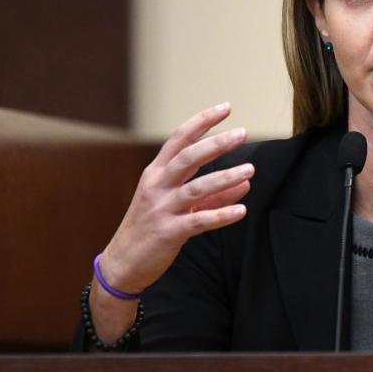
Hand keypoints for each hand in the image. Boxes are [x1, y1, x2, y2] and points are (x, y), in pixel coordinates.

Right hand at [99, 102, 253, 293]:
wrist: (123, 263)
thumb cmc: (152, 228)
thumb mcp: (178, 205)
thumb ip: (213, 194)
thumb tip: (245, 182)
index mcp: (156, 173)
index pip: (180, 139)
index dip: (202, 122)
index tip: (226, 108)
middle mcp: (157, 186)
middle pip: (188, 157)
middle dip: (215, 143)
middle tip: (242, 133)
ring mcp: (161, 208)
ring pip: (196, 188)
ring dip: (225, 177)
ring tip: (249, 170)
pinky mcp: (168, 232)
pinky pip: (198, 220)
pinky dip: (221, 215)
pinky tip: (241, 211)